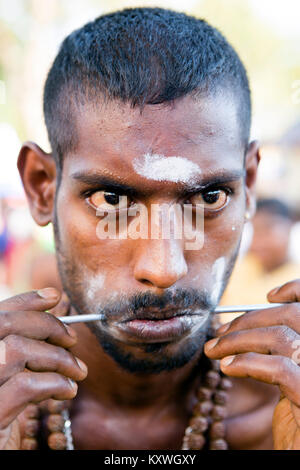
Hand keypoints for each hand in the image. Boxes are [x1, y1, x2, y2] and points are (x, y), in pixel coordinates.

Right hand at [0, 288, 86, 449]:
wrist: (1, 453)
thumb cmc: (7, 414)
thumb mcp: (16, 376)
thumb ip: (30, 347)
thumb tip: (58, 306)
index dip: (25, 301)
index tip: (54, 296)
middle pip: (5, 324)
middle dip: (46, 325)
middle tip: (72, 340)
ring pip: (16, 350)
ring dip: (56, 357)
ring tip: (77, 371)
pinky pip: (26, 385)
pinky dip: (55, 382)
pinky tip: (68, 391)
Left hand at [204, 279, 299, 449]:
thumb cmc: (297, 421)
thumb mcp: (292, 378)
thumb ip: (280, 349)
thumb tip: (244, 323)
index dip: (296, 290)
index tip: (268, 295)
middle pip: (292, 317)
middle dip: (249, 320)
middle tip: (219, 333)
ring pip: (281, 338)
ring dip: (239, 339)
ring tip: (214, 350)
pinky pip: (281, 369)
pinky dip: (248, 362)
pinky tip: (228, 367)